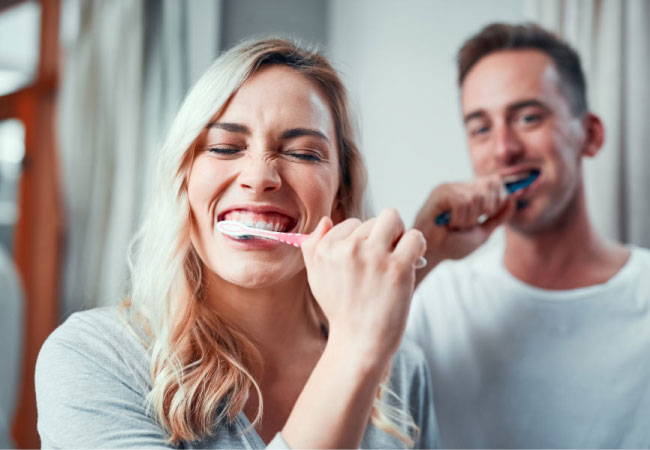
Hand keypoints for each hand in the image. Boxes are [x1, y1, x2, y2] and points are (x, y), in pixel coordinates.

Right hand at [301, 209, 425, 362]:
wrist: (359, 343)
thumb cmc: (342, 310)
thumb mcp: (317, 278)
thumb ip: (314, 246)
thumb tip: (326, 220)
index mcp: (326, 249)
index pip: (351, 224)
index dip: (363, 241)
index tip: (366, 262)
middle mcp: (347, 249)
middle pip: (373, 221)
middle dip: (382, 237)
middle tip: (384, 262)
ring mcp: (373, 257)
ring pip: (393, 219)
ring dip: (399, 235)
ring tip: (397, 258)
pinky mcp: (398, 267)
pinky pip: (414, 237)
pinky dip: (417, 246)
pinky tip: (412, 263)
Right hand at [413, 175, 515, 283]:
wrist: (433, 253)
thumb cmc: (453, 244)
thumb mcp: (483, 232)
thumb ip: (498, 217)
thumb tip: (513, 200)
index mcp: (471, 193)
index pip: (495, 182)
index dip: (500, 197)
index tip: (489, 215)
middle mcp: (461, 186)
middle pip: (491, 184)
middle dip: (487, 210)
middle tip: (470, 223)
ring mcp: (451, 188)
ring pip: (477, 197)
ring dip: (469, 219)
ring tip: (456, 226)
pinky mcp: (441, 193)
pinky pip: (462, 202)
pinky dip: (459, 219)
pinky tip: (449, 224)